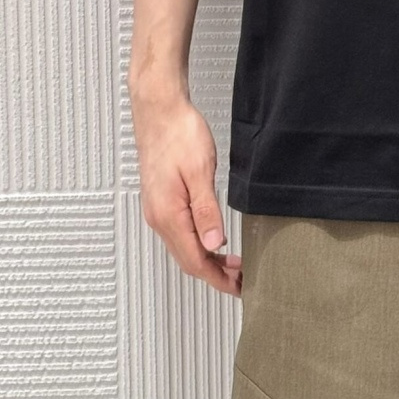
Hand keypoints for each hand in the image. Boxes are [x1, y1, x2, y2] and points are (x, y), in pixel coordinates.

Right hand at [130, 89, 242, 296]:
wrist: (159, 110)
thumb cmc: (179, 134)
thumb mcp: (200, 172)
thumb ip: (206, 211)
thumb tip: (213, 246)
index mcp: (168, 215)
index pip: (194, 261)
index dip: (217, 279)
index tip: (238, 288)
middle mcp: (158, 218)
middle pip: (187, 259)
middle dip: (214, 274)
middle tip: (241, 280)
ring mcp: (157, 209)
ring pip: (183, 247)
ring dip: (206, 259)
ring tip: (232, 263)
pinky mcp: (160, 199)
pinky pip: (179, 232)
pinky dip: (197, 243)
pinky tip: (211, 238)